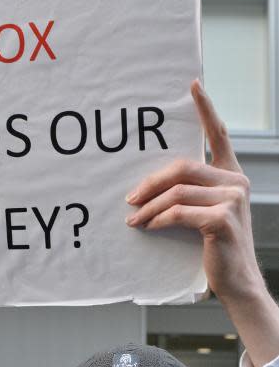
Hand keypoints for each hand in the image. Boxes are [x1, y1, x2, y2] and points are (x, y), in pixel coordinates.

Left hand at [125, 79, 264, 305]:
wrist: (236, 281)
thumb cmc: (214, 248)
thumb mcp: (203, 215)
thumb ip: (188, 194)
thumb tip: (147, 188)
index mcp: (232, 175)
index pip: (219, 135)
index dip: (205, 109)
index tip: (193, 85)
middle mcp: (236, 181)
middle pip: (182, 167)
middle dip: (150, 182)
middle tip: (129, 198)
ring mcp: (233, 199)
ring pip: (177, 192)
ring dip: (149, 207)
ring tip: (133, 219)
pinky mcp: (223, 219)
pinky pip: (179, 212)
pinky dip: (159, 220)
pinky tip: (150, 228)